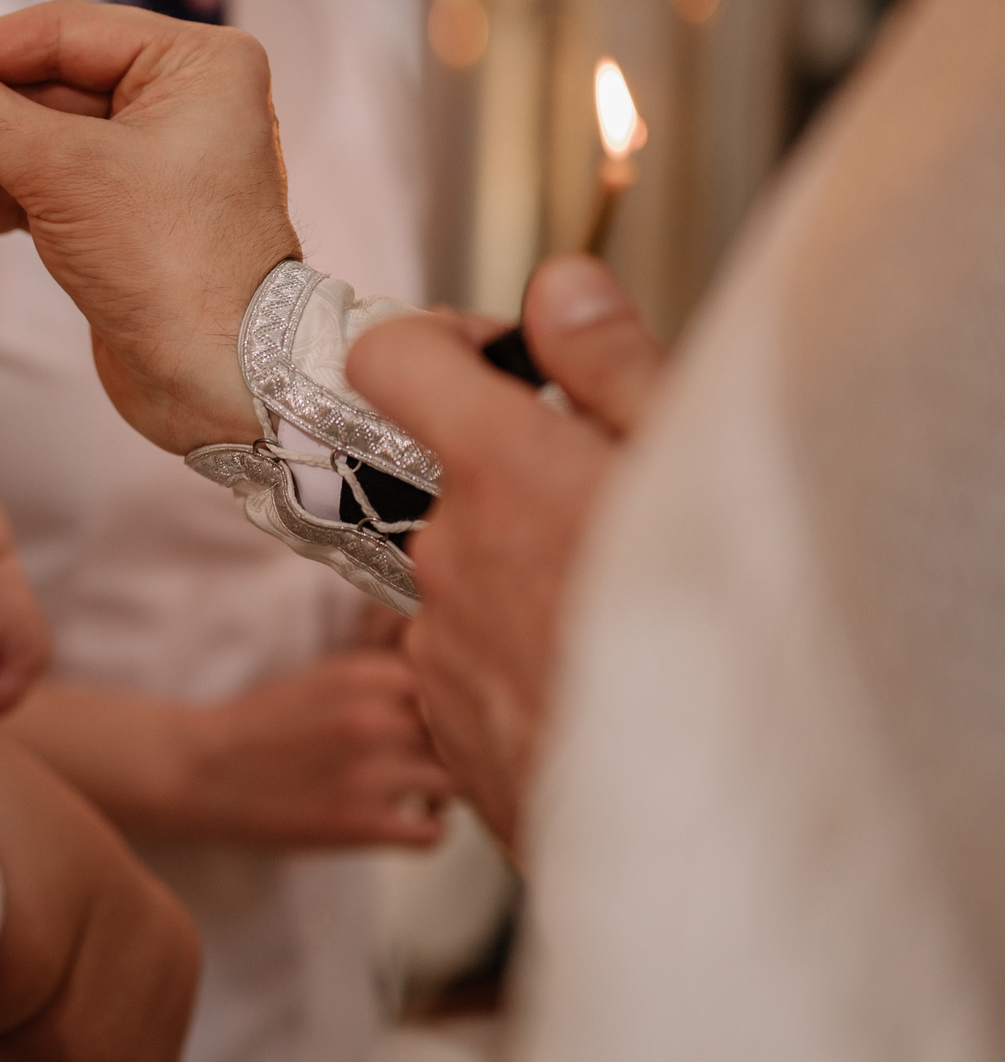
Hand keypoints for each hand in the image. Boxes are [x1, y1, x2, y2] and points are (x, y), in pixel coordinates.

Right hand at [0, 1, 298, 453]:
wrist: (222, 385)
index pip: (58, 34)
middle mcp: (176, 105)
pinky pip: (37, 194)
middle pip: (35, 90)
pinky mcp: (121, 222)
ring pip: (27, 145)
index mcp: (193, 66)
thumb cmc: (175, 264)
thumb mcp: (61, 172)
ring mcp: (147, 166)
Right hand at [179, 650, 456, 848]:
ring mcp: (370, 774)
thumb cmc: (255, 727)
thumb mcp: (318, 681)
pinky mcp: (360, 825)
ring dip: (448, 791)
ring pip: (458, 782)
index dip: (454, 706)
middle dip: (458, 749)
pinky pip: (434, 834)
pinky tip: (412, 821)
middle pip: (460, 733)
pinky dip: (432, 830)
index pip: (448, 685)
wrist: (196, 770)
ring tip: (427, 794)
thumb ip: (376, 683)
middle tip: (442, 762)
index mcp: (361, 675)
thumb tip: (439, 697)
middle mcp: (373, 719)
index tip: (444, 723)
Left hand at [348, 254, 665, 853]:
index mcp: (502, 472)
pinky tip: (594, 682)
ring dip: (522, 579)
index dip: (429, 346)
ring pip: (466, 575)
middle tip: (613, 517)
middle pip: (453, 480)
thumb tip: (554, 284)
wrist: (714, 834)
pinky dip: (520, 658)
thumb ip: (611, 365)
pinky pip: (470, 660)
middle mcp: (448, 553)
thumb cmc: (729, 643)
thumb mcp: (696, 472)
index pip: (391, 359)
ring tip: (618, 618)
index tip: (484, 361)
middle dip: (518, 484)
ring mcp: (439, 646)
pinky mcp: (446, 724)